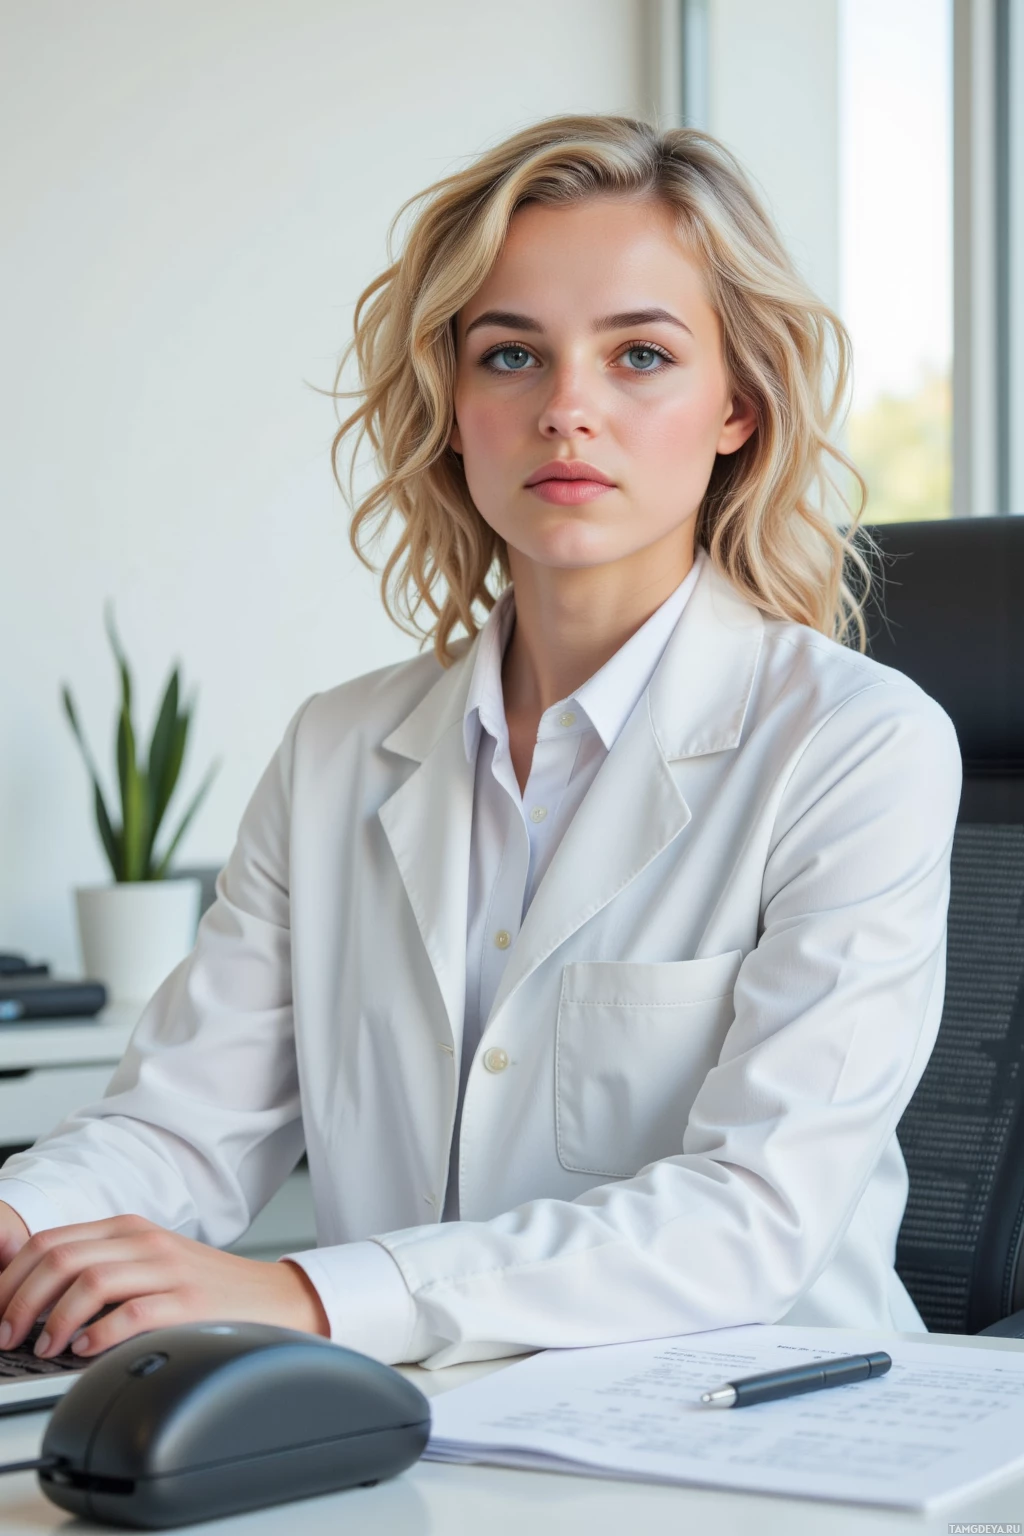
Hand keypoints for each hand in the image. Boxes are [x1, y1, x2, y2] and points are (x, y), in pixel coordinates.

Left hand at [0, 1214, 329, 1359]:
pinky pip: (131, 1313)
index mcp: (128, 1229)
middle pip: (60, 1257)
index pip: (50, 1240)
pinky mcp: (188, 1303)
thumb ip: (100, 1269)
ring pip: (89, 1280)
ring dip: (53, 1318)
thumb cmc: (206, 1288)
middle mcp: (144, 1242)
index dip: (11, 1278)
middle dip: (20, 1300)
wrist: (271, 1298)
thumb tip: (33, 1300)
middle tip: (8, 1334)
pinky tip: (86, 1350)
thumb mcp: (148, 1263)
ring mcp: (167, 1270)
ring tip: (44, 1346)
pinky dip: (98, 1334)